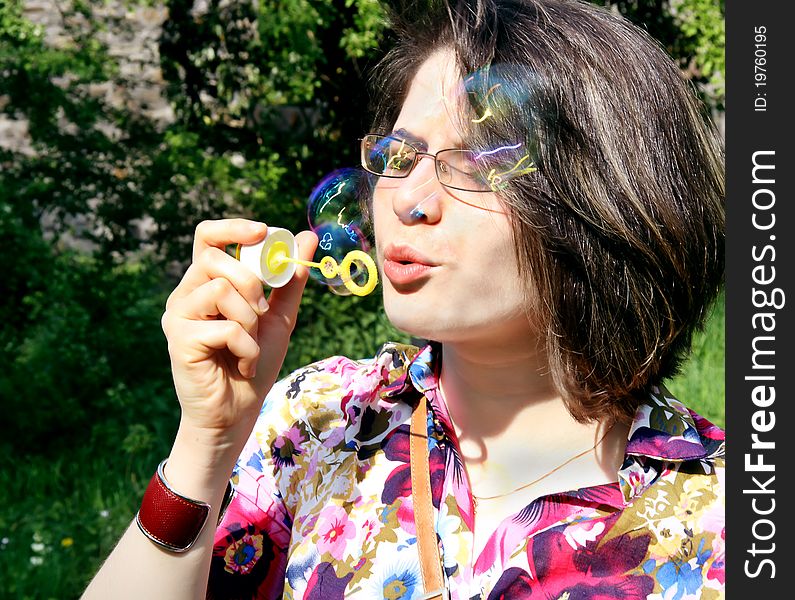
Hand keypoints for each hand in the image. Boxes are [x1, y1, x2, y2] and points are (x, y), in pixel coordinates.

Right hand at [161, 219, 317, 446]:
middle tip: (260, 314)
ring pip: (220, 288)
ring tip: (249, 347)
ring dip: (249, 321)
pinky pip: (224, 326)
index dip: (233, 228)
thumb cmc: (253, 363)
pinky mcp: (178, 339)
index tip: (263, 232)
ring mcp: (178, 315)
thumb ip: (290, 280)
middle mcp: (186, 293)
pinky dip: (246, 347)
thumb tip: (307, 236)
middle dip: (252, 284)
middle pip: (217, 259)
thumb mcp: (279, 317)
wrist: (237, 412)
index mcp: (207, 282)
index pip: (207, 237)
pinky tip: (242, 364)